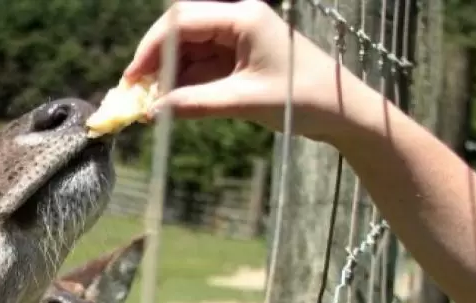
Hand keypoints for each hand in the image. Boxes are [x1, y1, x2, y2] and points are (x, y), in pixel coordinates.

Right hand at [124, 0, 370, 143]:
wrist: (341, 111)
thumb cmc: (303, 99)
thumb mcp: (244, 101)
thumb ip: (195, 104)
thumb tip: (152, 111)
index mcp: (243, 18)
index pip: (182, 21)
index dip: (151, 48)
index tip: (133, 78)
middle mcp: (237, 22)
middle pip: (180, 32)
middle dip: (154, 60)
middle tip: (134, 91)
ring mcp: (237, 41)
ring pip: (187, 51)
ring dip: (165, 76)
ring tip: (147, 103)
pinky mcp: (238, 60)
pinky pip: (200, 67)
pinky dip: (181, 85)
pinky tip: (167, 103)